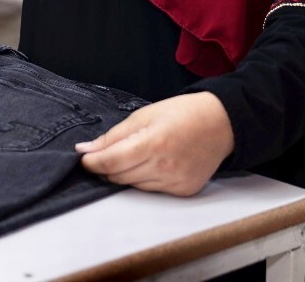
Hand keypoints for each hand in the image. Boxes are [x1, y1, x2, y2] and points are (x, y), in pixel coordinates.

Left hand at [75, 92, 234, 196]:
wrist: (221, 123)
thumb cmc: (181, 113)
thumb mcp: (143, 115)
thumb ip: (113, 136)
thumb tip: (85, 150)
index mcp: (153, 144)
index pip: (111, 162)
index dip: (92, 163)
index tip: (83, 158)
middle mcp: (165, 167)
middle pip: (119, 177)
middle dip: (106, 167)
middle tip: (103, 156)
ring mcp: (176, 182)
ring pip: (133, 186)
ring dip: (125, 174)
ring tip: (133, 155)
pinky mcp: (184, 191)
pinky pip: (152, 191)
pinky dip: (144, 179)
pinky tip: (152, 164)